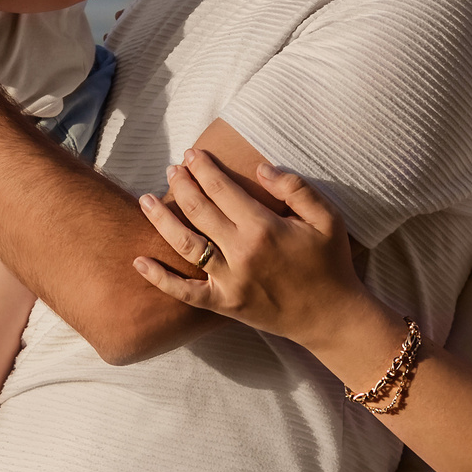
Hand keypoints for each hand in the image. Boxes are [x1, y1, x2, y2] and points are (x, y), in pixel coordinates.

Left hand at [132, 150, 372, 349]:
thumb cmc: (331, 263)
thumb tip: (261, 169)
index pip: (222, 189)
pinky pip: (185, 292)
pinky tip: (139, 261)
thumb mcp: (328, 218)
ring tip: (145, 200)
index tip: (192, 154)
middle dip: (182, 185)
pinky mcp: (224, 304)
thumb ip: (296, 188)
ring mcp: (230, 281)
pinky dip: (160, 278)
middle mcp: (241, 252)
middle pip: (199, 211)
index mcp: (264, 227)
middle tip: (172, 169)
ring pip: (186, 245)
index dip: (203, 168)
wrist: (332, 317)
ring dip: (162, 220)